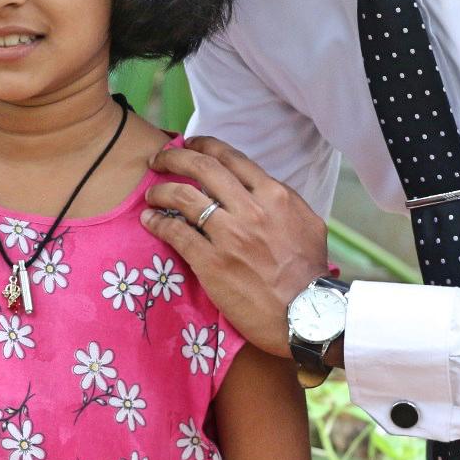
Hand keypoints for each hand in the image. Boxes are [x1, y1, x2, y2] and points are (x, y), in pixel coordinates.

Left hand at [141, 136, 329, 358]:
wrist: (308, 315)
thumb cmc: (310, 272)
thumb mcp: (308, 223)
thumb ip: (282, 201)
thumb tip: (261, 188)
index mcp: (275, 196)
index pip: (231, 157)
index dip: (203, 145)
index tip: (188, 145)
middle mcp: (251, 209)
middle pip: (202, 168)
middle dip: (174, 156)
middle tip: (159, 159)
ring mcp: (230, 236)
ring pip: (183, 197)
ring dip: (160, 191)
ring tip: (151, 194)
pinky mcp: (212, 263)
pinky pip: (176, 233)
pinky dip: (158, 222)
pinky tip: (149, 220)